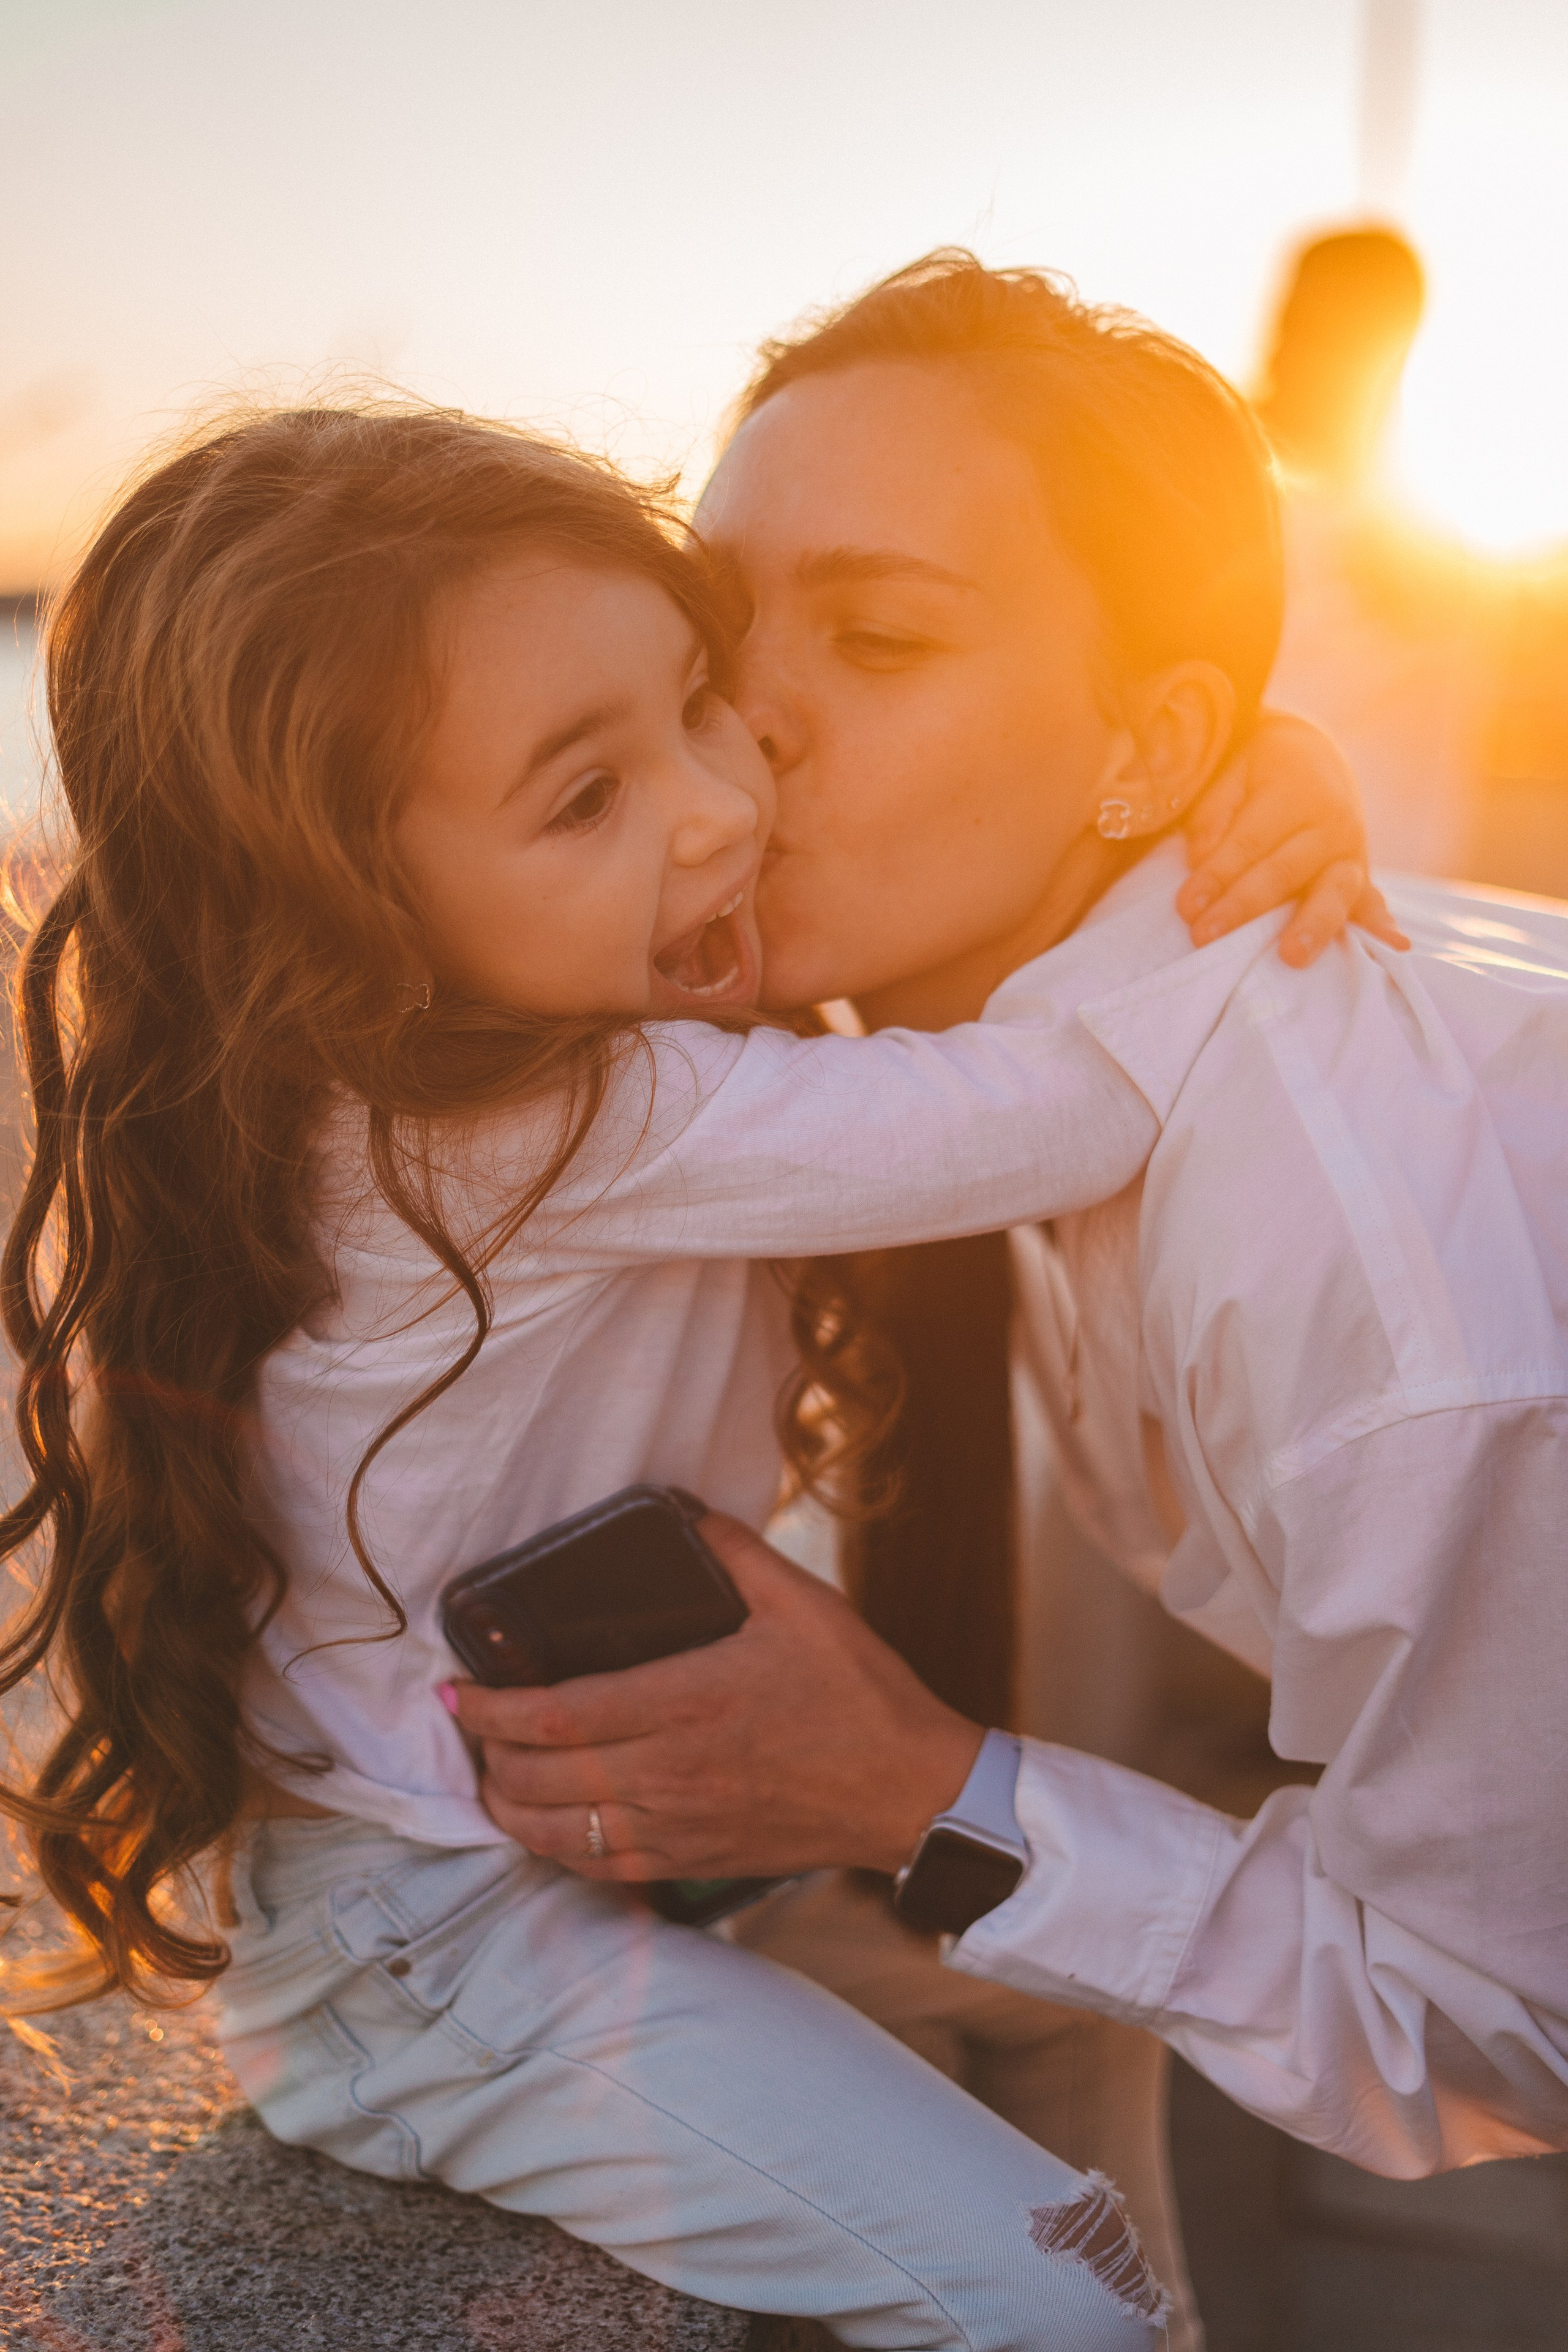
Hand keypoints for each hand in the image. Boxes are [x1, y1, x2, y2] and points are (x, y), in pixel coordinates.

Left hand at [445, 1513, 983, 1882]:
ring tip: (491, 1776)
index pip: (560, 1714)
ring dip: (509, 1808)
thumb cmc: (860, 1694)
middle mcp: (672, 1772)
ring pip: (560, 1834)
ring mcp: (681, 1825)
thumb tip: (683, 1513)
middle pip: (542, 1777)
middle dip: (487, 1753)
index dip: (493, 1708)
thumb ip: (735, 1553)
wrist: (912, 1790)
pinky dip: (558, 1851)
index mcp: (689, 1702)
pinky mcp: (695, 1862)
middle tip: (471, 1724)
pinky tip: (548, 1826)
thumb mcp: (803, 1603)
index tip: (457, 1690)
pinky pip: (602, 1869)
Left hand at [1178, 711, 1408, 968]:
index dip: (1217, 875)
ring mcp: (1350, 853)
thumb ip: (1215, 813)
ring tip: (1292, 957)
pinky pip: (1372, 901)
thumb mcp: (1233, 773)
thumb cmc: (1259, 773)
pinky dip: (1381, 925)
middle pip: (1284, 872)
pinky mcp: (1361, 876)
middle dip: (1244, 907)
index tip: (1185, 907)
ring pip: (1333, 892)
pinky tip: (1393, 947)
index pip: (1249, 842)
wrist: (1315, 757)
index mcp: (1293, 795)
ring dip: (1313, 926)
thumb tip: (1200, 859)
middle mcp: (1329, 825)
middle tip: (1205, 937)